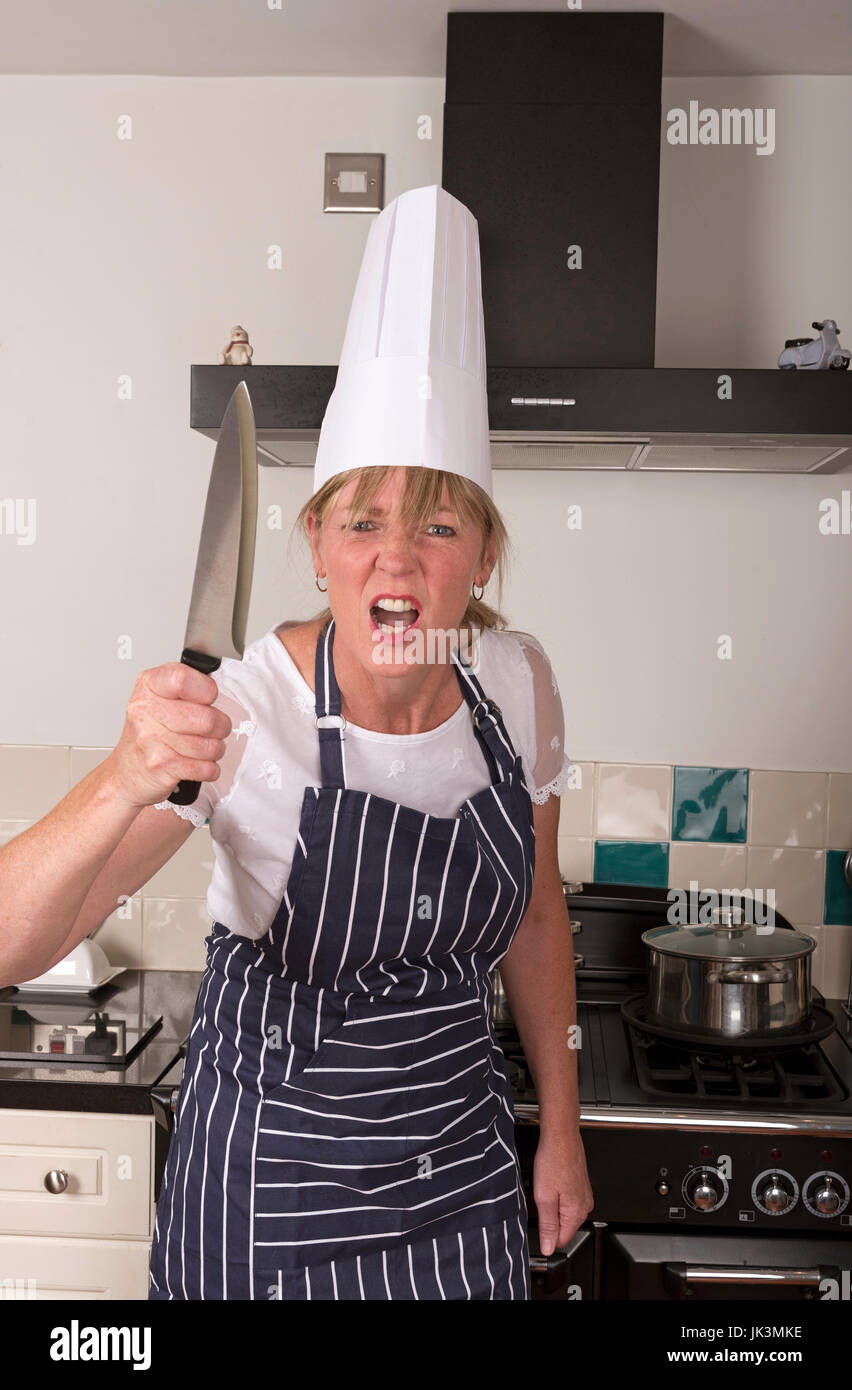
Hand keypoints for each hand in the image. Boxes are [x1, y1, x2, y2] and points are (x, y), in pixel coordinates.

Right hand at [104, 663, 231, 808]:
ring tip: (202, 747)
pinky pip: (206, 768)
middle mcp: (146, 710)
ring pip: (210, 746)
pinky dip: (209, 769)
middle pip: (207, 718)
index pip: (182, 679)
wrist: (126, 771)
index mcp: (149, 686)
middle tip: (213, 728)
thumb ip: (188, 685)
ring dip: (215, 750)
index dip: (206, 690)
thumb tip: (217, 686)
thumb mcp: (160, 697)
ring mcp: (151, 739)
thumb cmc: (149, 732)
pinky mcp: (159, 765)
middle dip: (220, 727)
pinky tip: (196, 763)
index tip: (209, 697)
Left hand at [532, 1129, 594, 1255]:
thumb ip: (547, 1225)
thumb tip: (548, 1248)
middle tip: (539, 1199)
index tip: (537, 1221)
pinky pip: (568, 1201)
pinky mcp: (580, 1186)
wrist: (561, 1135)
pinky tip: (550, 1182)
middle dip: (549, 1219)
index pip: (561, 1241)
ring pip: (565, 1214)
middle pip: (564, 1227)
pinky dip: (557, 1196)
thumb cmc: (553, 1159)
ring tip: (545, 1187)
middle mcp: (585, 1206)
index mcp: (577, 1212)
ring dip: (552, 1206)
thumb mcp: (544, 1196)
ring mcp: (584, 1195)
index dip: (546, 1235)